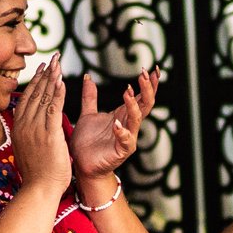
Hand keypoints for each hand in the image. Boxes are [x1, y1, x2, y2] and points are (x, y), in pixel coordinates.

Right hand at [6, 62, 71, 192]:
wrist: (39, 190)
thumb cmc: (37, 175)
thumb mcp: (28, 149)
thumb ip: (30, 134)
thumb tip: (31, 126)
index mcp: (19, 129)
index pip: (27, 99)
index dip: (36, 82)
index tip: (43, 69)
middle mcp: (25, 126)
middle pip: (35, 94)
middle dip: (45, 74)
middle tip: (53, 58)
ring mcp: (36, 130)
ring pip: (44, 98)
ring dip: (52, 78)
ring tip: (58, 63)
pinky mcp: (49, 135)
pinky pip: (53, 109)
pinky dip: (58, 93)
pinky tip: (62, 81)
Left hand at [69, 68, 160, 184]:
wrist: (81, 165)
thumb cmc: (86, 143)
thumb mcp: (88, 114)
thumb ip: (90, 97)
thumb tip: (88, 77)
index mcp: (123, 115)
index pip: (141, 96)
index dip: (147, 83)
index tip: (151, 67)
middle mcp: (129, 125)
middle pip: (145, 104)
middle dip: (147, 89)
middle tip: (144, 74)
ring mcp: (127, 138)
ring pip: (137, 119)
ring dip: (134, 105)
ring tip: (128, 92)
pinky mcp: (121, 152)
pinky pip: (125, 140)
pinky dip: (122, 131)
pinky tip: (117, 123)